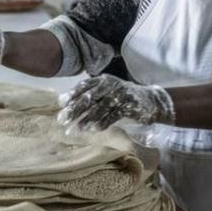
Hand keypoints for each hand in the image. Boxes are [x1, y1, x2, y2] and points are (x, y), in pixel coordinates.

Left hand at [58, 75, 174, 131]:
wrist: (150, 100)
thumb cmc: (123, 98)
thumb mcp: (107, 93)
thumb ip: (90, 96)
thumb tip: (65, 103)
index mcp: (103, 80)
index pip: (84, 86)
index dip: (72, 95)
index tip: (61, 105)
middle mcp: (111, 85)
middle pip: (89, 97)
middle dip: (75, 109)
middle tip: (64, 120)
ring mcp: (121, 94)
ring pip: (99, 108)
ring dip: (86, 119)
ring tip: (77, 129)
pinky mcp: (129, 105)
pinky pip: (113, 115)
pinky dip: (102, 123)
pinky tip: (94, 130)